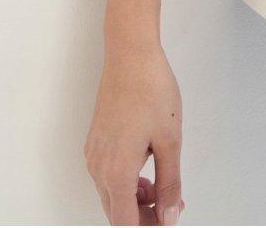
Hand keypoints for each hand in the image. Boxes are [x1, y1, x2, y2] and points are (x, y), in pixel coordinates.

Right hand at [84, 42, 185, 223]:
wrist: (131, 55)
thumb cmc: (151, 91)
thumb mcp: (170, 141)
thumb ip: (170, 184)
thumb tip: (169, 215)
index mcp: (116, 173)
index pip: (125, 224)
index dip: (148, 227)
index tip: (168, 218)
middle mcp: (98, 168)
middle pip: (116, 213)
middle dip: (143, 215)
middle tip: (171, 205)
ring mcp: (93, 154)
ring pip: (111, 194)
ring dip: (135, 198)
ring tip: (162, 184)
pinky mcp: (95, 142)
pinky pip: (107, 175)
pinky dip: (126, 180)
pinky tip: (146, 165)